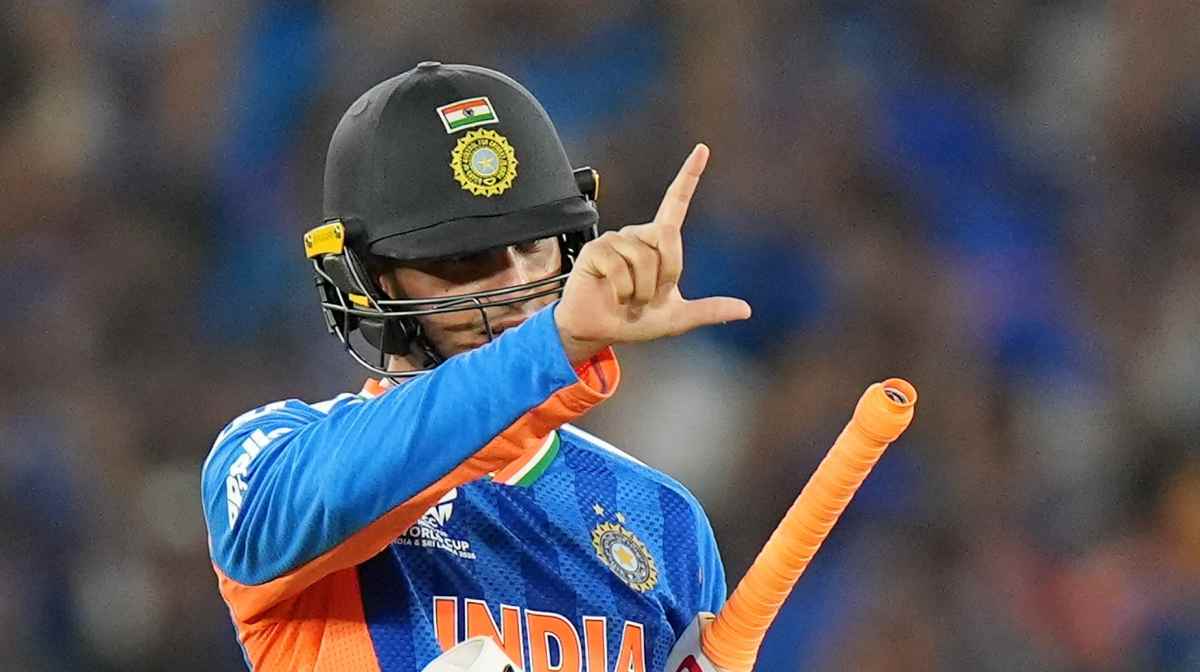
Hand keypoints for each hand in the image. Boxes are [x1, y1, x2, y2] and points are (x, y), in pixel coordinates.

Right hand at [555, 144, 751, 363]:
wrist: (597, 331)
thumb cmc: (634, 321)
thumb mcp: (677, 318)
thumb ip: (709, 311)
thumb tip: (746, 310)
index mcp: (658, 243)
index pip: (676, 203)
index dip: (689, 176)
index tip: (703, 149)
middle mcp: (637, 235)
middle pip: (668, 238)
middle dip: (665, 276)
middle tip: (648, 296)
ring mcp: (615, 240)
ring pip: (644, 259)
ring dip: (640, 290)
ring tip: (627, 298)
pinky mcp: (595, 250)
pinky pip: (619, 267)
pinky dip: (622, 291)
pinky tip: (612, 295)